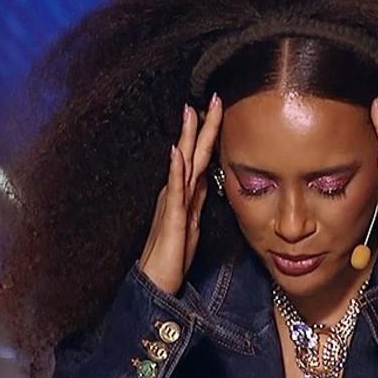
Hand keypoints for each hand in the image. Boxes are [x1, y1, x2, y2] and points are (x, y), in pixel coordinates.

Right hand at [138, 93, 222, 294]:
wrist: (157, 281)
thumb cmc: (173, 255)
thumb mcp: (192, 223)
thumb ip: (197, 200)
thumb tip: (206, 180)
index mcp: (185, 193)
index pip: (200, 156)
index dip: (210, 133)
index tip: (220, 107)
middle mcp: (178, 193)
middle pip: (193, 152)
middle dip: (202, 124)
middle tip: (211, 96)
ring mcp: (174, 204)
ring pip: (184, 164)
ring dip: (188, 137)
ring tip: (191, 111)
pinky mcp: (173, 220)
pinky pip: (175, 191)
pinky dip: (175, 170)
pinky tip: (176, 152)